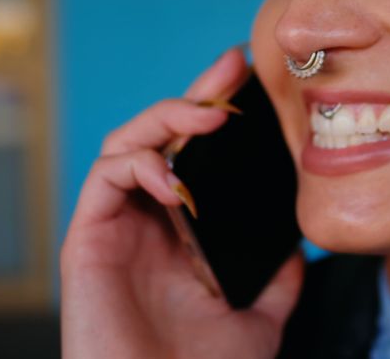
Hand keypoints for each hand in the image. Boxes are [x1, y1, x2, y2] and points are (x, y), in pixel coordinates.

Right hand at [60, 47, 303, 358]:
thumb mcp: (258, 320)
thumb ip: (276, 281)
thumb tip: (302, 248)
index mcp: (181, 232)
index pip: (197, 156)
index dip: (217, 111)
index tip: (252, 79)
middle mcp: (146, 222)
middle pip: (161, 137)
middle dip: (195, 94)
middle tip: (232, 68)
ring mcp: (116, 228)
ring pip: (127, 143)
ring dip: (167, 120)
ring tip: (209, 116)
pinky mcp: (87, 241)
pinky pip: (104, 179)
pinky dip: (139, 164)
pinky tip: (175, 179)